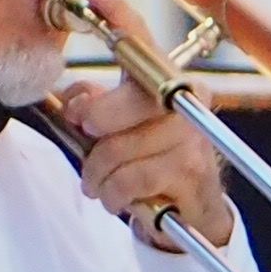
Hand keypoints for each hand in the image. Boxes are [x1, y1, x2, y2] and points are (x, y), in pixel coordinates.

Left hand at [51, 71, 229, 252]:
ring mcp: (193, 141)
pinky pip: (133, 179)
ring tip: (97, 184)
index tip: (78, 114)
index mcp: (173, 84)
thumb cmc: (155, 162)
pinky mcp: (191, 175)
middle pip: (131, 101)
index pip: (140, 65)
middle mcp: (190, 106)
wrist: (195, 206)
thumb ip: (97, 104)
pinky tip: (115, 198)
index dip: (103, 86)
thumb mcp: (123, 126)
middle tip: (86, 147)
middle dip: (95, 125)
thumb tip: (75, 100)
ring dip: (97, 173)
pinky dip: (114, 193)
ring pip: (121, 147)